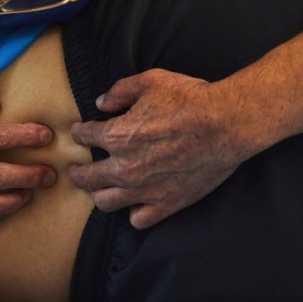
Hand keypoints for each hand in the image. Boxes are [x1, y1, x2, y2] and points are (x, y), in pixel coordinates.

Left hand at [69, 68, 256, 229]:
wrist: (226, 123)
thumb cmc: (190, 99)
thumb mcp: (150, 82)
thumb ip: (120, 91)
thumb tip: (102, 103)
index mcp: (117, 136)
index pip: (84, 137)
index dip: (79, 132)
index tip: (80, 132)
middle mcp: (125, 167)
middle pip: (86, 177)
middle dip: (77, 171)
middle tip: (75, 169)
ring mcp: (144, 190)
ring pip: (105, 202)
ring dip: (99, 193)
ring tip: (100, 188)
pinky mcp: (167, 204)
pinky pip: (138, 219)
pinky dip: (133, 212)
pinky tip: (135, 203)